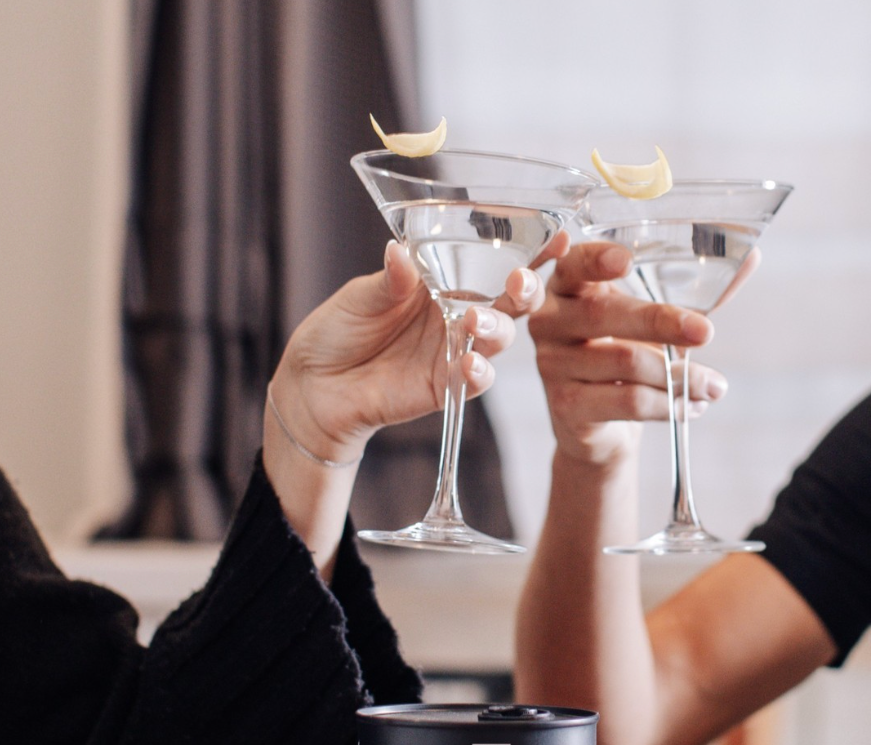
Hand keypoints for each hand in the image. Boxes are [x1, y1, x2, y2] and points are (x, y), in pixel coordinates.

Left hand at [266, 235, 562, 465]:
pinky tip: (468, 362)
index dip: (530, 248)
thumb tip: (402, 251)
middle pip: (510, 300)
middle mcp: (458, 313)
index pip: (493, 260)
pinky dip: (477, 371)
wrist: (314, 386)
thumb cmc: (337, 331)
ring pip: (498, 337)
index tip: (556, 233)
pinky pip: (474, 379)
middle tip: (520, 281)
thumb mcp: (361, 296)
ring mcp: (454, 351)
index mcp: (444, 280)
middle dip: (526, 288)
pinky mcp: (445, 385)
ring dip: (495, 327)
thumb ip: (390, 280)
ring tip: (473, 321)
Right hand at [528, 242, 755, 469]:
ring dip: (680, 376)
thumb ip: (695, 291)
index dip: (595, 260)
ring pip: (625, 362)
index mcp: (567, 287)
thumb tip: (750, 257)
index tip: (626, 260)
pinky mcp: (566, 406)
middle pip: (604, 314)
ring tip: (714, 386)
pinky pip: (627, 401)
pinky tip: (692, 406)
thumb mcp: (655, 321)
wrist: (599, 428)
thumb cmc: (625, 359)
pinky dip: (669, 405)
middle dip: (661, 321)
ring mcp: (553, 366)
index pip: (573, 264)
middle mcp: (550, 323)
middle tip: (706, 332)